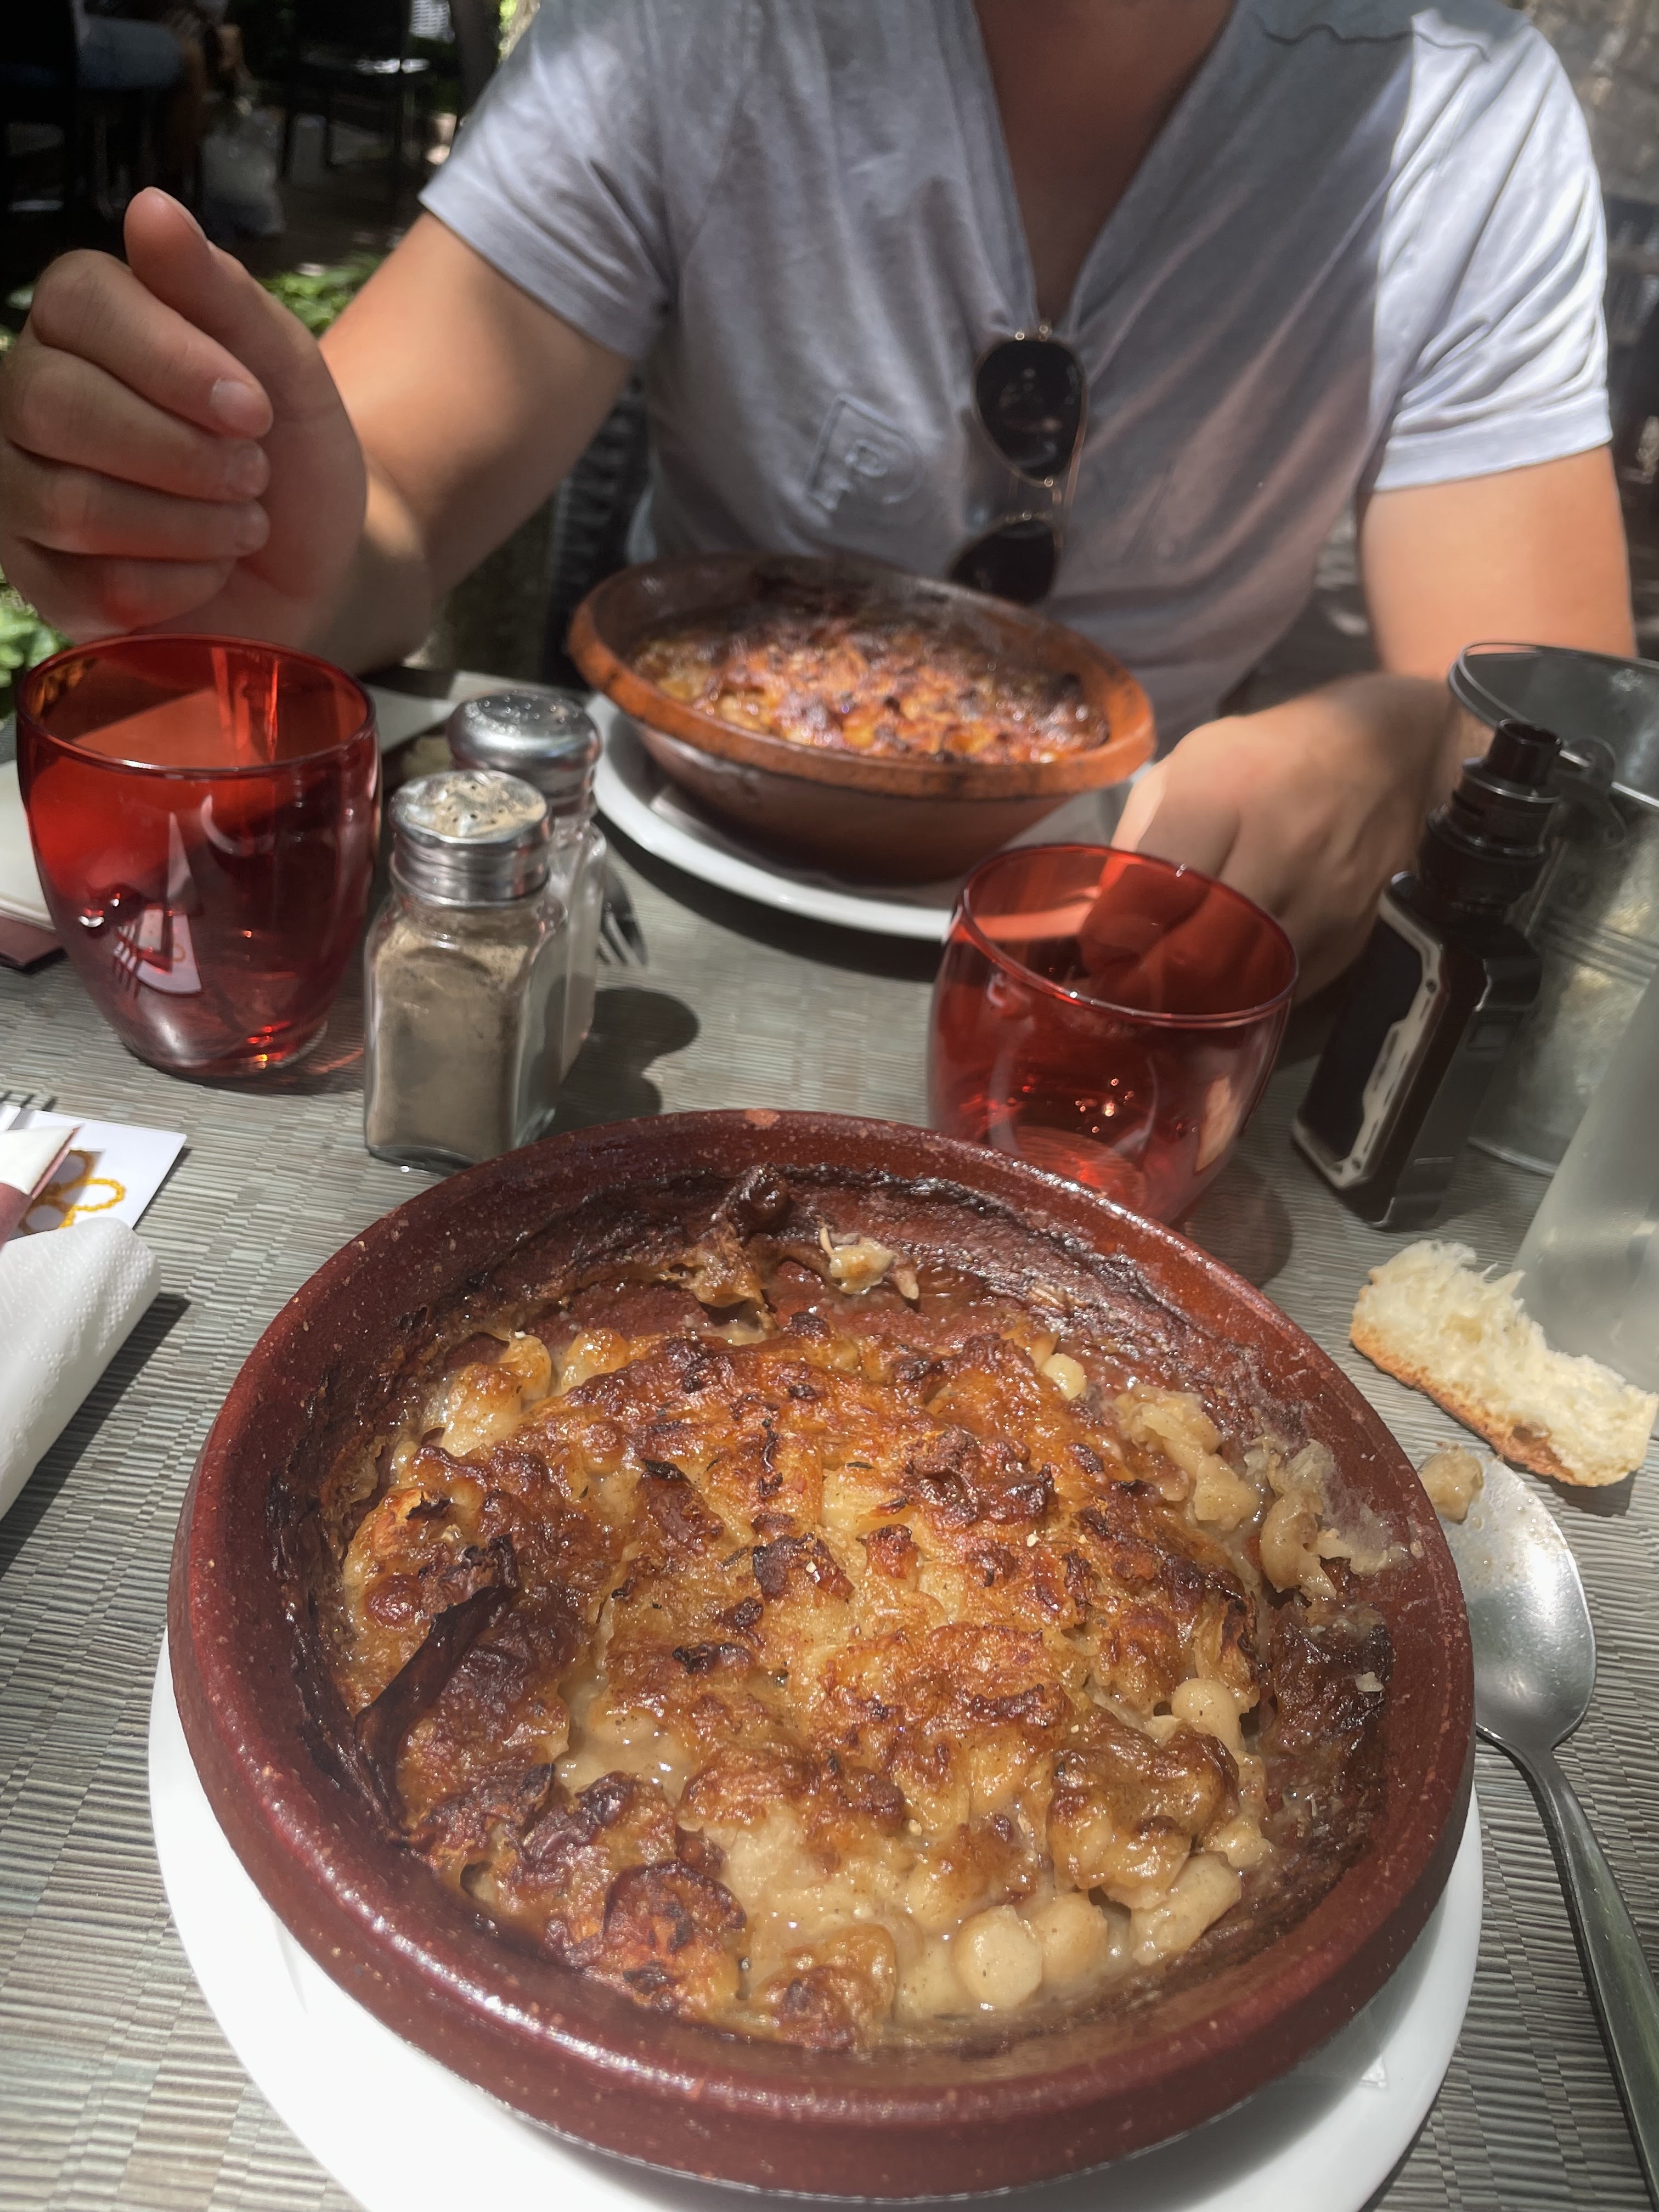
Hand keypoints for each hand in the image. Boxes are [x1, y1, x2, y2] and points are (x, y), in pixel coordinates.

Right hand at [0, 190, 364, 646]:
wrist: (316, 564)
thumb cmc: (291, 452)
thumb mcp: (284, 365)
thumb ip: (221, 291)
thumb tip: (150, 207)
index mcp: (82, 322)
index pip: (75, 302)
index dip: (169, 359)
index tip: (253, 407)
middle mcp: (28, 396)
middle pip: (50, 404)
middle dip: (178, 451)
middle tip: (254, 472)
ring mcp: (22, 492)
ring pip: (67, 503)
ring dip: (188, 522)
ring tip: (245, 521)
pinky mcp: (43, 583)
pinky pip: (90, 589)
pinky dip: (179, 584)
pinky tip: (212, 569)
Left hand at [1112, 677, 1455, 996]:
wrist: (1389, 751)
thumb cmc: (1270, 755)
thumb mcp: (1189, 766)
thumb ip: (1139, 836)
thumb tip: (1102, 917)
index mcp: (1226, 795)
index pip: (1154, 893)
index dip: (1114, 935)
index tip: (1098, 948)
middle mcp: (1280, 849)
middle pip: (1197, 954)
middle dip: (1148, 984)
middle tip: (1123, 990)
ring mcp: (1324, 899)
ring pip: (1241, 986)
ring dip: (1194, 1003)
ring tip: (1166, 997)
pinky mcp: (1351, 935)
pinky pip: (1283, 992)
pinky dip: (1246, 1000)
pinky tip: (1222, 989)